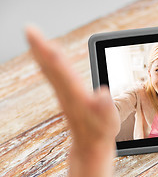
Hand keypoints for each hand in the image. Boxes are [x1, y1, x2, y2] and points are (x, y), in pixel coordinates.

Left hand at [26, 26, 119, 176]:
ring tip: (36, 38)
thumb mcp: (108, 121)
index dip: (52, 54)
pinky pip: (54, 76)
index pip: (61, 71)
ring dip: (42, 54)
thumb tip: (102, 91)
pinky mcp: (66, 96)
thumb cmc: (100, 133)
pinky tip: (47, 58)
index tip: (41, 38)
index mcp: (75, 95)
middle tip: (30, 29)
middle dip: (40, 48)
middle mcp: (66, 93)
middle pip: (51, 67)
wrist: (89, 147)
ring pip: (50, 71)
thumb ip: (105, 106)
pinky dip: (48, 64)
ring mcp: (64, 95)